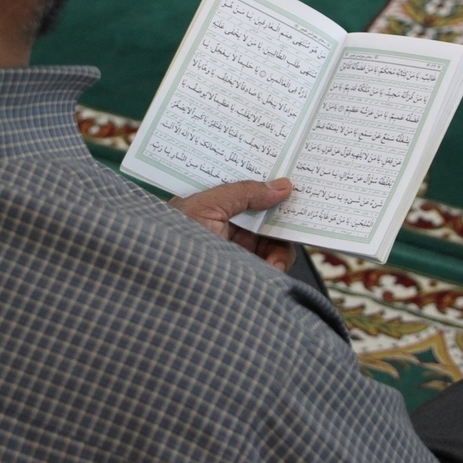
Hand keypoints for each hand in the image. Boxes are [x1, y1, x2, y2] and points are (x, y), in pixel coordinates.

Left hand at [169, 178, 296, 271]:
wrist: (163, 287)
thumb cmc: (171, 245)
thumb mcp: (206, 207)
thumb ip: (243, 192)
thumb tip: (282, 185)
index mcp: (207, 208)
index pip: (242, 189)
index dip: (265, 182)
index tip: (289, 176)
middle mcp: (222, 230)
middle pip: (263, 216)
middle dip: (281, 214)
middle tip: (300, 212)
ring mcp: (235, 255)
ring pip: (272, 243)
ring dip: (280, 247)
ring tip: (275, 259)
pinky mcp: (245, 277)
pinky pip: (272, 266)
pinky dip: (278, 265)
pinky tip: (273, 269)